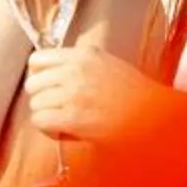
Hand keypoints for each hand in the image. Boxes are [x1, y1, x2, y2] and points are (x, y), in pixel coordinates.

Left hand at [20, 47, 165, 142]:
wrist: (153, 115)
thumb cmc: (134, 94)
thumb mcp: (107, 65)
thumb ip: (80, 65)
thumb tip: (51, 73)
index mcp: (83, 54)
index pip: (37, 59)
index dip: (38, 76)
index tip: (47, 88)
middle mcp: (75, 69)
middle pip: (33, 83)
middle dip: (42, 99)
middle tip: (57, 109)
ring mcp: (73, 92)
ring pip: (35, 104)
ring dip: (46, 116)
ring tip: (63, 122)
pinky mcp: (73, 116)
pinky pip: (41, 121)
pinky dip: (49, 130)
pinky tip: (64, 132)